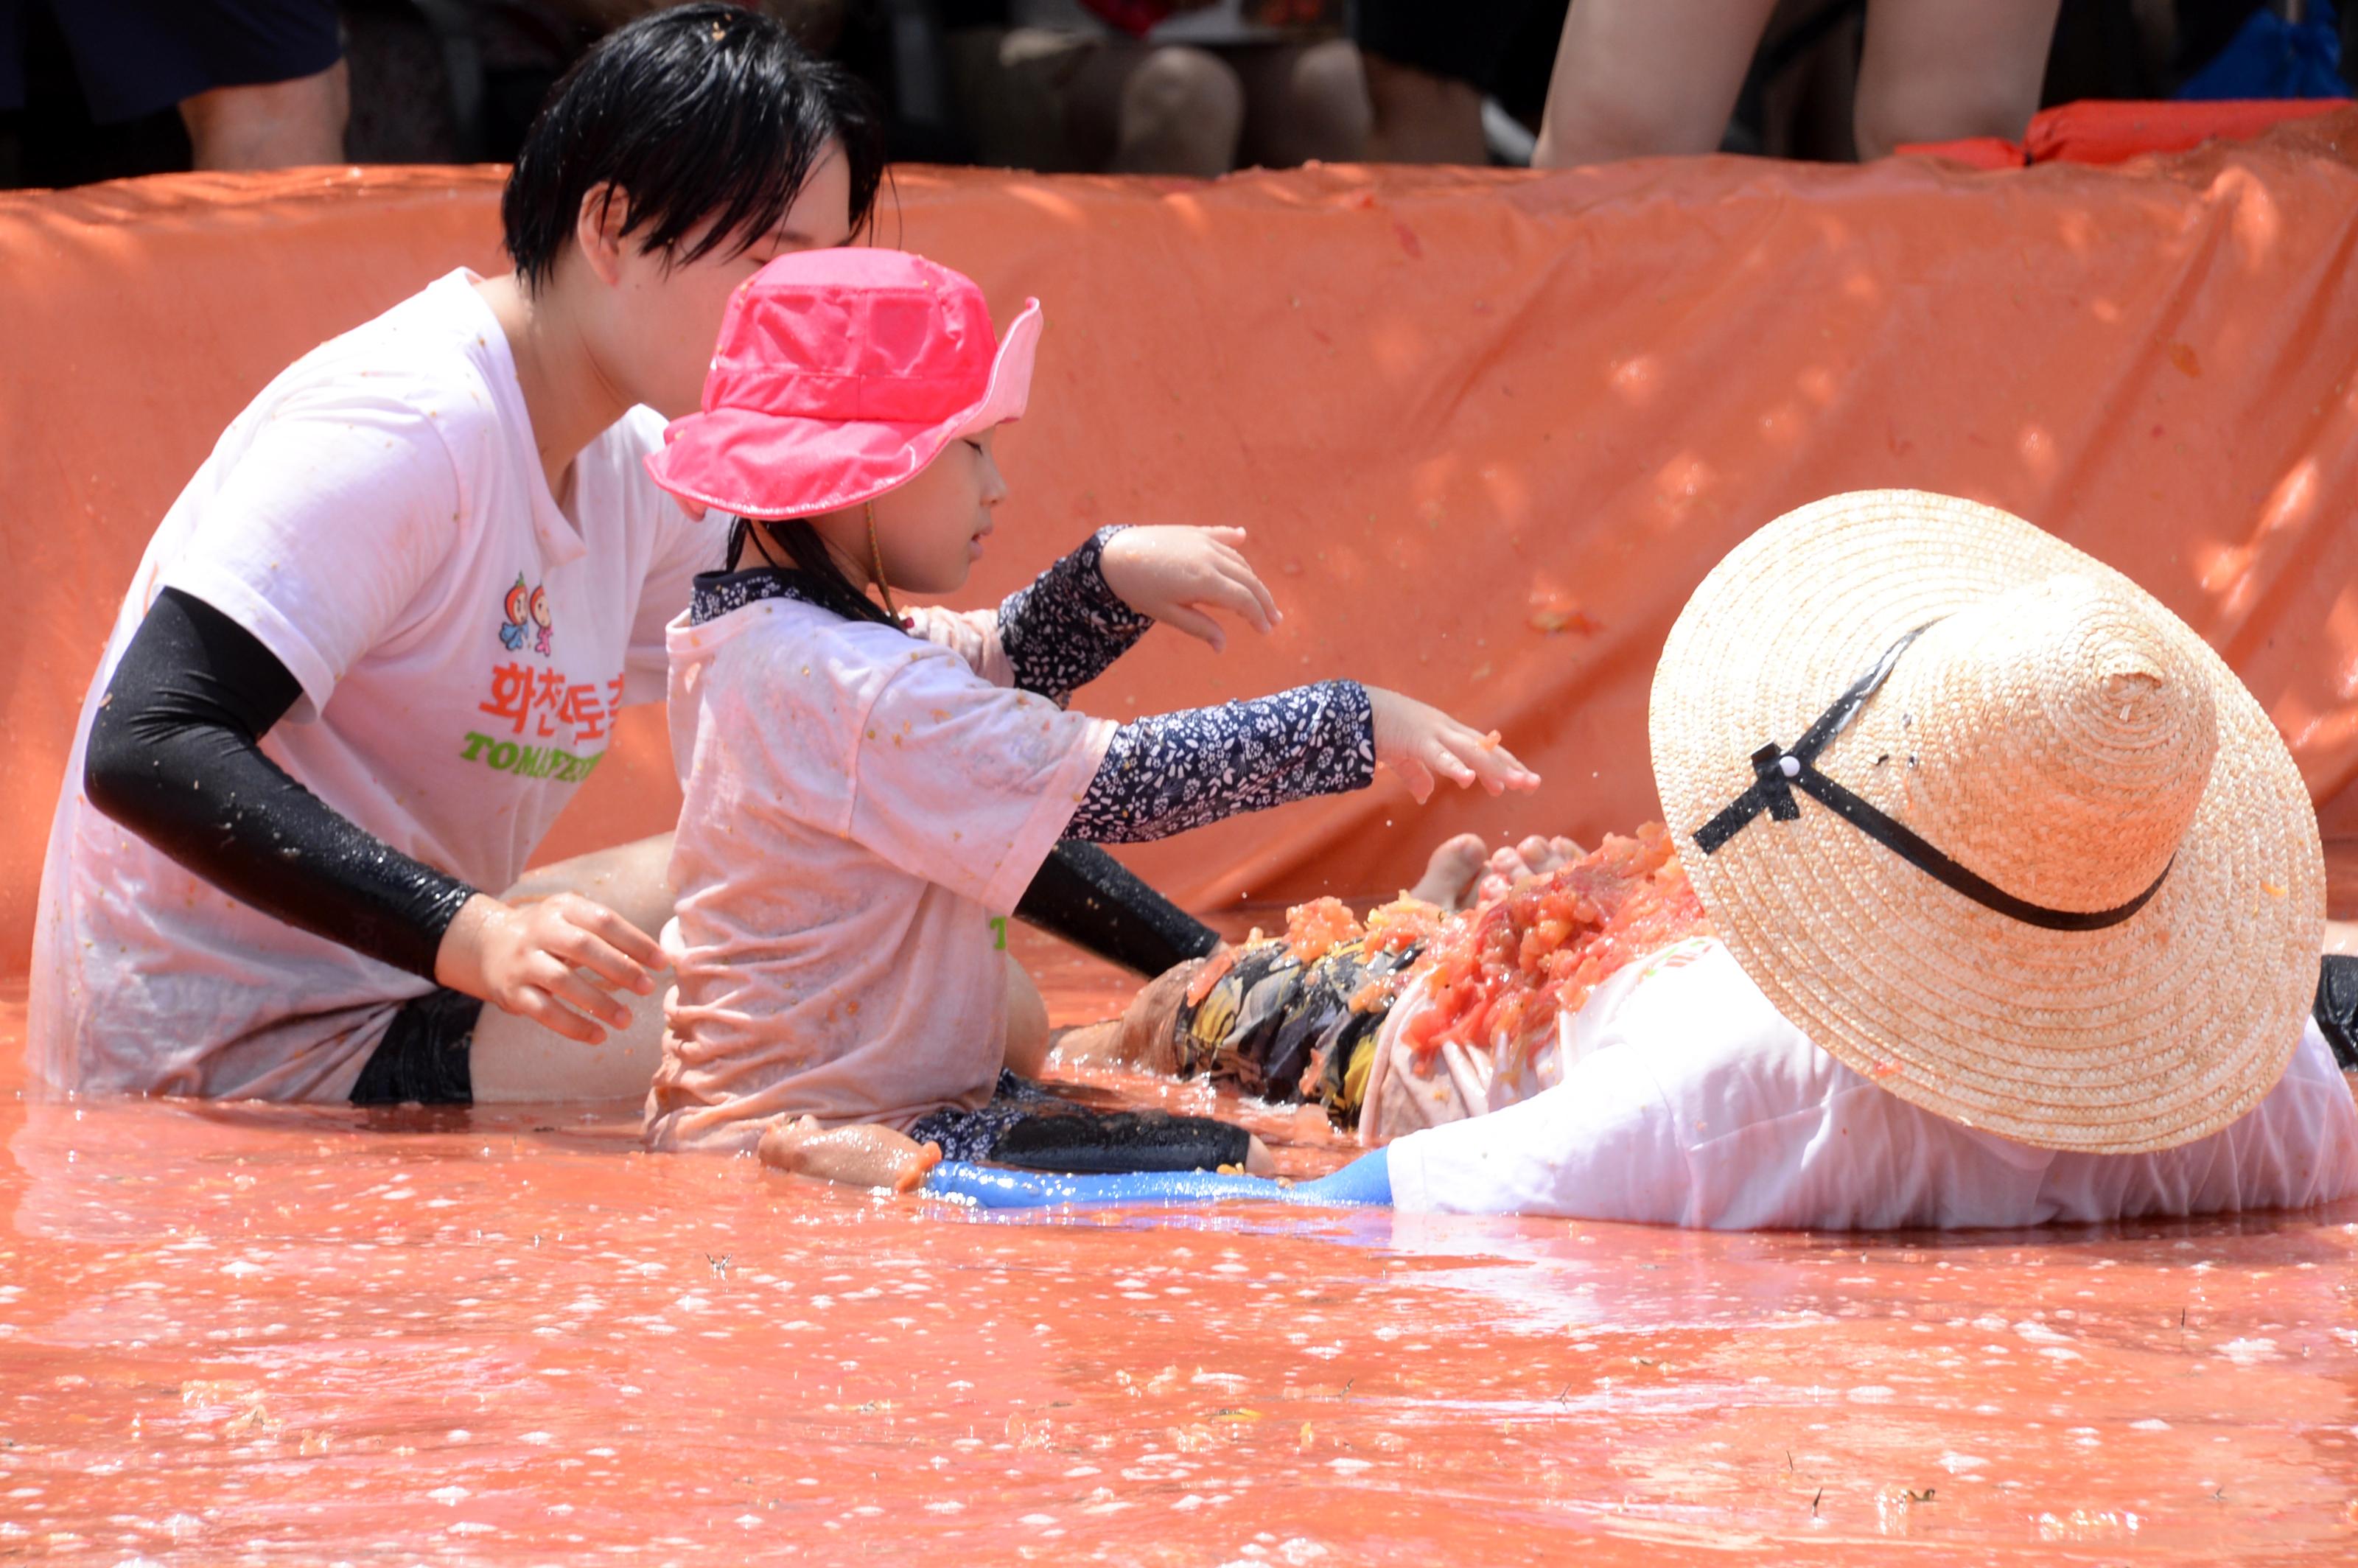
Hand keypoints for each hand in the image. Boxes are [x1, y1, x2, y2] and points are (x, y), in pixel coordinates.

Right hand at [434, 891, 664, 1043]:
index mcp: (562, 908)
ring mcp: (523, 962)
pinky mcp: (512, 992)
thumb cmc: (550, 935)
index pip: (603, 920)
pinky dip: (573, 1026)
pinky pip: (545, 1011)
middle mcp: (539, 930)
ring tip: (627, 1019)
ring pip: (563, 982)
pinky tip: (598, 1035)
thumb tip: (657, 959)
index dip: (635, 941)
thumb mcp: (573, 920)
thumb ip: (608, 935)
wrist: (489, 946)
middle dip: (619, 968)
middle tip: (648, 988)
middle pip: (583, 947)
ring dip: (599, 1002)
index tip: (662, 962)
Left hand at [1099, 526, 1279, 652]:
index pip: (1243, 600)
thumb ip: (1199, 627)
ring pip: (1238, 562)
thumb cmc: (1138, 589)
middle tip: (1274, 619)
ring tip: (1260, 596)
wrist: (1114, 555)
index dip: (1258, 616)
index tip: (1265, 631)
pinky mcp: (1193, 532)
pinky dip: (1234, 540)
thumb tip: (1223, 646)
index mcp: (1205, 581)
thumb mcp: (1168, 614)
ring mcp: (1203, 542)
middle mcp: (1210, 558)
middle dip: (1264, 601)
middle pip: (1248, 581)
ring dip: (1252, 579)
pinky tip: (1243, 536)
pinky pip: (1221, 536)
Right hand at [1367, 689, 1541, 803]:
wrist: (1357, 708)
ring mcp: (1435, 732)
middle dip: (1510, 767)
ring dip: (1494, 768)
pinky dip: (1454, 767)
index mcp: (1446, 734)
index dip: (1502, 765)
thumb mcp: (1403, 758)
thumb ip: (1417, 776)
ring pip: (1471, 752)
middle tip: (1533, 784)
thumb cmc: (1380, 730)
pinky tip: (1469, 780)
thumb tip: (1425, 796)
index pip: (1482, 751)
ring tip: (1514, 784)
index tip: (1521, 783)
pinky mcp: (1417, 739)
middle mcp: (1447, 730)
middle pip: (1485, 751)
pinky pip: (1439, 756)